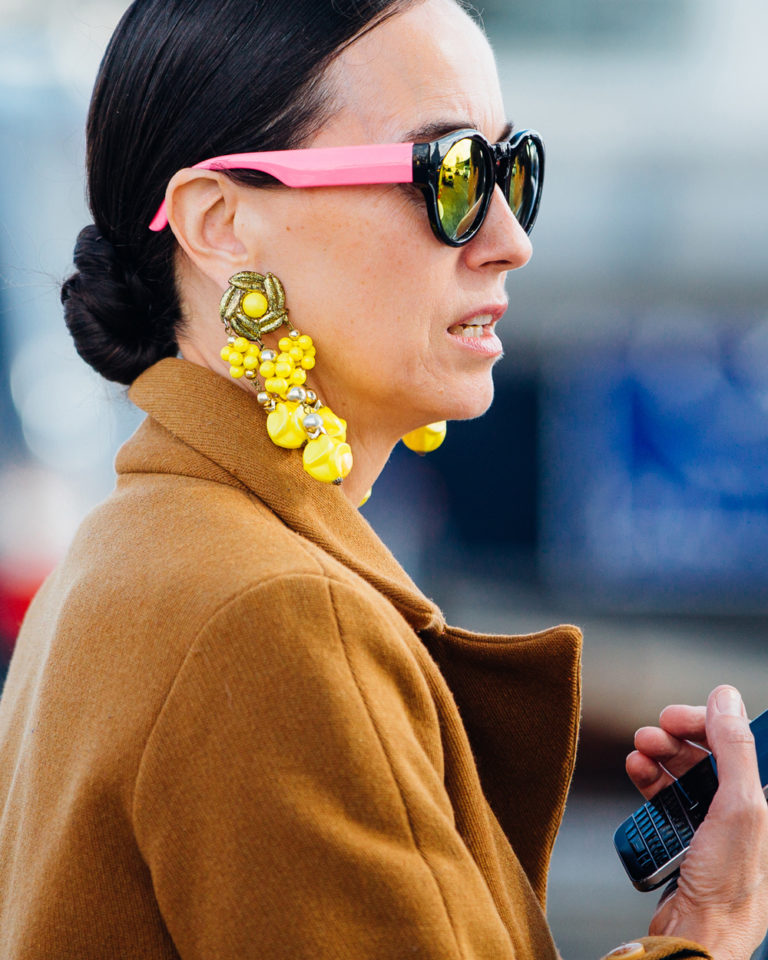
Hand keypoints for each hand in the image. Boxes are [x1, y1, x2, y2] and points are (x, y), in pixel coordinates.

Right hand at [626, 685, 767, 959]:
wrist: (695, 938)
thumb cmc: (725, 887)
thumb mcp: (738, 808)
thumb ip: (735, 749)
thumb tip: (726, 699)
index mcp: (763, 803)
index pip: (738, 743)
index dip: (706, 722)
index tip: (676, 716)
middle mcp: (743, 813)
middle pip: (707, 755)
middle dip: (676, 739)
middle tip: (652, 734)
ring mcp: (713, 827)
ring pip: (683, 774)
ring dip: (657, 757)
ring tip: (639, 755)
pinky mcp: (686, 840)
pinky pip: (665, 799)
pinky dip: (648, 782)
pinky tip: (637, 774)